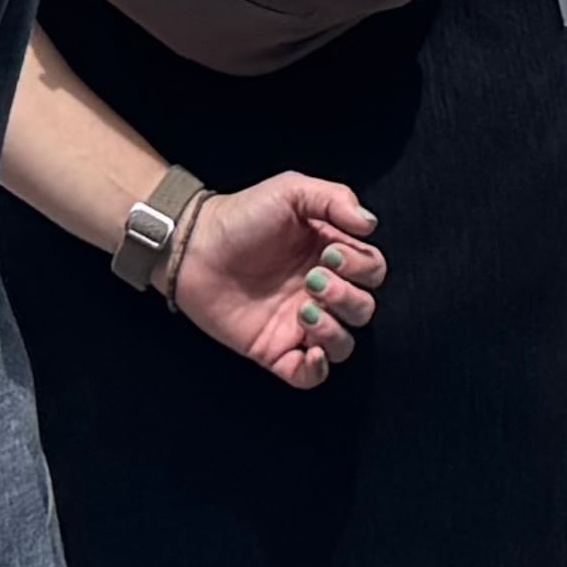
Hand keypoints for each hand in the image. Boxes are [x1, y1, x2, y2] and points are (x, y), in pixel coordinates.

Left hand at [168, 175, 383, 390]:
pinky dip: (318, 370)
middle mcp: (319, 291)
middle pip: (363, 308)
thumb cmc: (243, 215)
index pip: (372, 270)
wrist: (194, 247)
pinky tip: (309, 350)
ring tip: (304, 308)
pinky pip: (310, 376)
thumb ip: (336, 199)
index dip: (361, 266)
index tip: (329, 253)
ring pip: (344, 344)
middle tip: (313, 279)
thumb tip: (371, 225)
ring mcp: (298, 324)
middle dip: (346, 296)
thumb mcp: (291, 190)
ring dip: (334, 330)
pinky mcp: (274, 350)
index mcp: (330, 255)